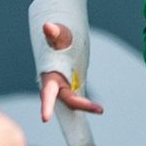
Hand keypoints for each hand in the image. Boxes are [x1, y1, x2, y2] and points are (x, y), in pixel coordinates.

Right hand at [38, 20, 105, 137]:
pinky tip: (97, 109)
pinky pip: (78, 99)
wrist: (65, 41)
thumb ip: (54, 33)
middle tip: (100, 109)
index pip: (47, 93)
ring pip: (74, 101)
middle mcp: (55, 86)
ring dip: (86, 107)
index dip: (46, 105)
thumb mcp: (59, 35)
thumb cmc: (60, 37)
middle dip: (82, 105)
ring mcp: (64, 89)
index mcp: (49, 76)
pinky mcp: (72, 89)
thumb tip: (47, 26)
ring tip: (100, 109)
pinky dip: (86, 105)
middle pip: (68, 100)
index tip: (45, 119)